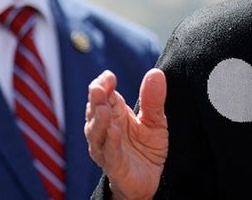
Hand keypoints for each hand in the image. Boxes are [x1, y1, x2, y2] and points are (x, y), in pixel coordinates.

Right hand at [85, 69, 167, 199]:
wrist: (149, 179)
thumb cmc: (146, 146)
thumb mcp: (155, 120)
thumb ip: (153, 99)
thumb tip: (156, 73)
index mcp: (115, 114)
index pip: (103, 95)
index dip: (103, 85)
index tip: (109, 76)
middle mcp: (105, 129)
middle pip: (95, 112)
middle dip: (96, 100)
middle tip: (100, 88)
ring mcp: (107, 148)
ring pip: (96, 133)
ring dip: (99, 121)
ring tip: (104, 109)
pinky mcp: (115, 166)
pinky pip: (109, 154)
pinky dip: (110, 143)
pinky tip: (114, 132)